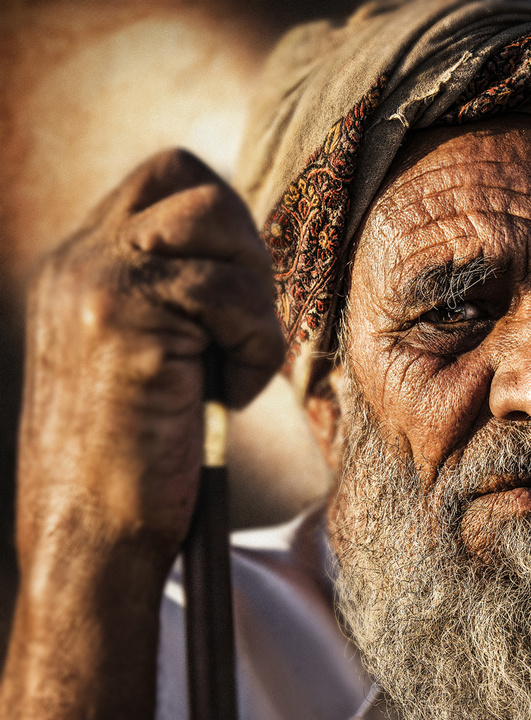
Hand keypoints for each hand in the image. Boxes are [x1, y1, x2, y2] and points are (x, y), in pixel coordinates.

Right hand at [0, 149, 282, 719]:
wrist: (92, 535)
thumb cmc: (133, 461)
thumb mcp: (138, 359)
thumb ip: (171, 298)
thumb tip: (241, 259)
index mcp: (81, 268)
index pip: (166, 179)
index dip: (225, 218)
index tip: (241, 293)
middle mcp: (81, 262)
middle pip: (191, 178)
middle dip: (244, 242)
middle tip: (244, 323)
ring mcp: (98, 286)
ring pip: (216, 223)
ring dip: (252, 299)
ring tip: (236, 366)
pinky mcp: (128, 324)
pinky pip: (233, 296)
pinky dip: (255, 345)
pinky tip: (232, 392)